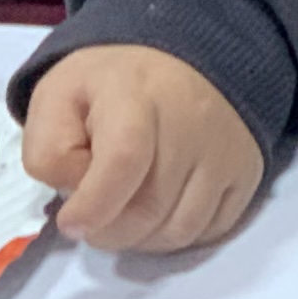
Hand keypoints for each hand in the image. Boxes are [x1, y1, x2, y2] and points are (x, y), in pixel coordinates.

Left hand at [22, 45, 263, 252]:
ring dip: (142, 239)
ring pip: (180, 231)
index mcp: (137, 93)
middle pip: (149, 209)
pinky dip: (177, 235)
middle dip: (109, 231)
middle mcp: (192, 123)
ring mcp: (226, 151)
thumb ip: (50, 148)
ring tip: (124, 214)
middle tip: (93, 218)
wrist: (188, 59)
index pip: (124, 161)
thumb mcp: (60, 95)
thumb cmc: (115, 84)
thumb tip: (75, 195)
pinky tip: (159, 212)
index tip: (71, 222)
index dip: (93, 206)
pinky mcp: (247, 173)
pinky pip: (210, 232)